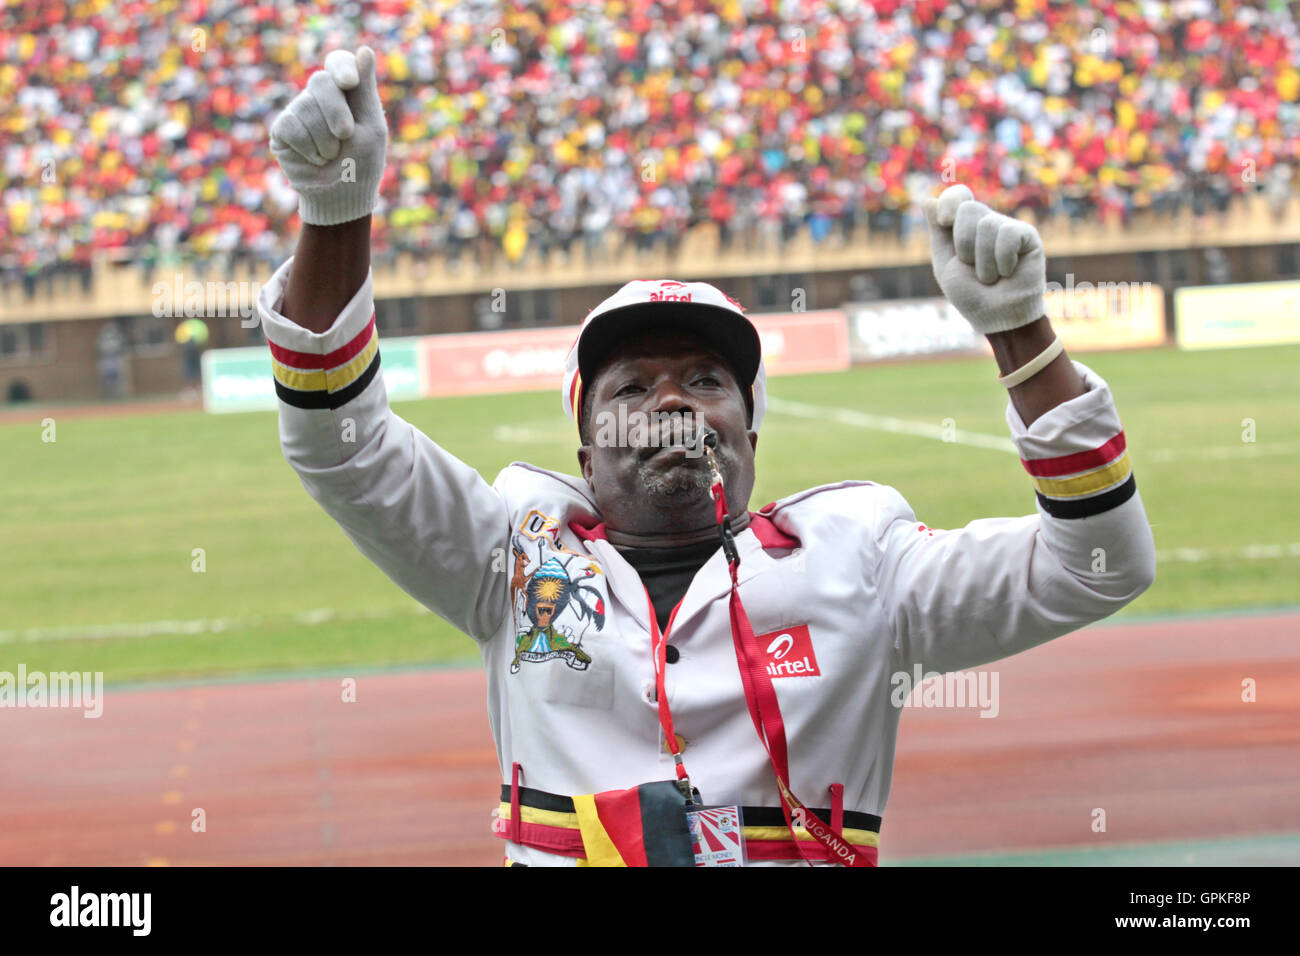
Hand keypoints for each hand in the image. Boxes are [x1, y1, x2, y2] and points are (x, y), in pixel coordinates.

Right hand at [270, 47, 387, 226]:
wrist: (342, 198)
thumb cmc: (363, 164)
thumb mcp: (371, 127)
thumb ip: (365, 89)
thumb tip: (364, 49)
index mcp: (345, 93)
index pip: (338, 63)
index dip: (341, 68)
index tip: (349, 83)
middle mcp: (319, 98)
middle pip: (320, 82)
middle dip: (336, 111)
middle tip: (346, 135)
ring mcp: (299, 111)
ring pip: (306, 108)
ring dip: (325, 139)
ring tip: (332, 156)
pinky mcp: (282, 130)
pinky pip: (292, 126)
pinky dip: (309, 147)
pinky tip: (315, 159)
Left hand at [922, 184, 1045, 334]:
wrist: (996, 317)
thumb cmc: (970, 295)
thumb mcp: (946, 264)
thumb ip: (938, 233)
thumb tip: (929, 199)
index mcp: (966, 227)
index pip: (958, 195)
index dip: (950, 202)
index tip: (945, 221)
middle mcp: (988, 222)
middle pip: (968, 208)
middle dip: (963, 245)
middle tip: (972, 267)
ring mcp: (1008, 228)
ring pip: (987, 224)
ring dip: (983, 262)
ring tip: (991, 277)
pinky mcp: (1028, 236)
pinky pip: (1008, 234)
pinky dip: (1002, 260)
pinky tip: (1008, 273)